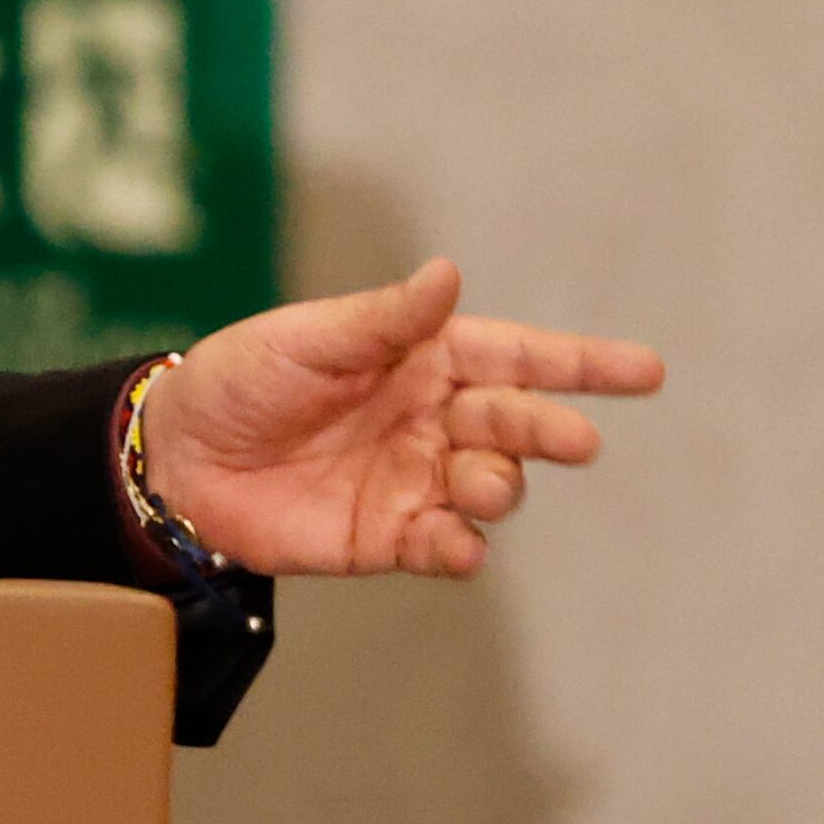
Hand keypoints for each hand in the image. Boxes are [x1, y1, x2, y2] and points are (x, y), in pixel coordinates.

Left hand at [138, 257, 661, 577]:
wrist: (176, 458)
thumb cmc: (242, 378)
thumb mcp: (309, 338)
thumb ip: (384, 319)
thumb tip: (449, 275)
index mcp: (424, 357)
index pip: (518, 356)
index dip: (582, 364)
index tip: (647, 372)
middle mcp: (433, 419)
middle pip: (514, 424)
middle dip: (549, 431)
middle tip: (574, 442)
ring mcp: (414, 480)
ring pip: (490, 488)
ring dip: (499, 488)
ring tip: (479, 484)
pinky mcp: (386, 537)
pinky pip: (443, 545)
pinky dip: (460, 548)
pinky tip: (461, 546)